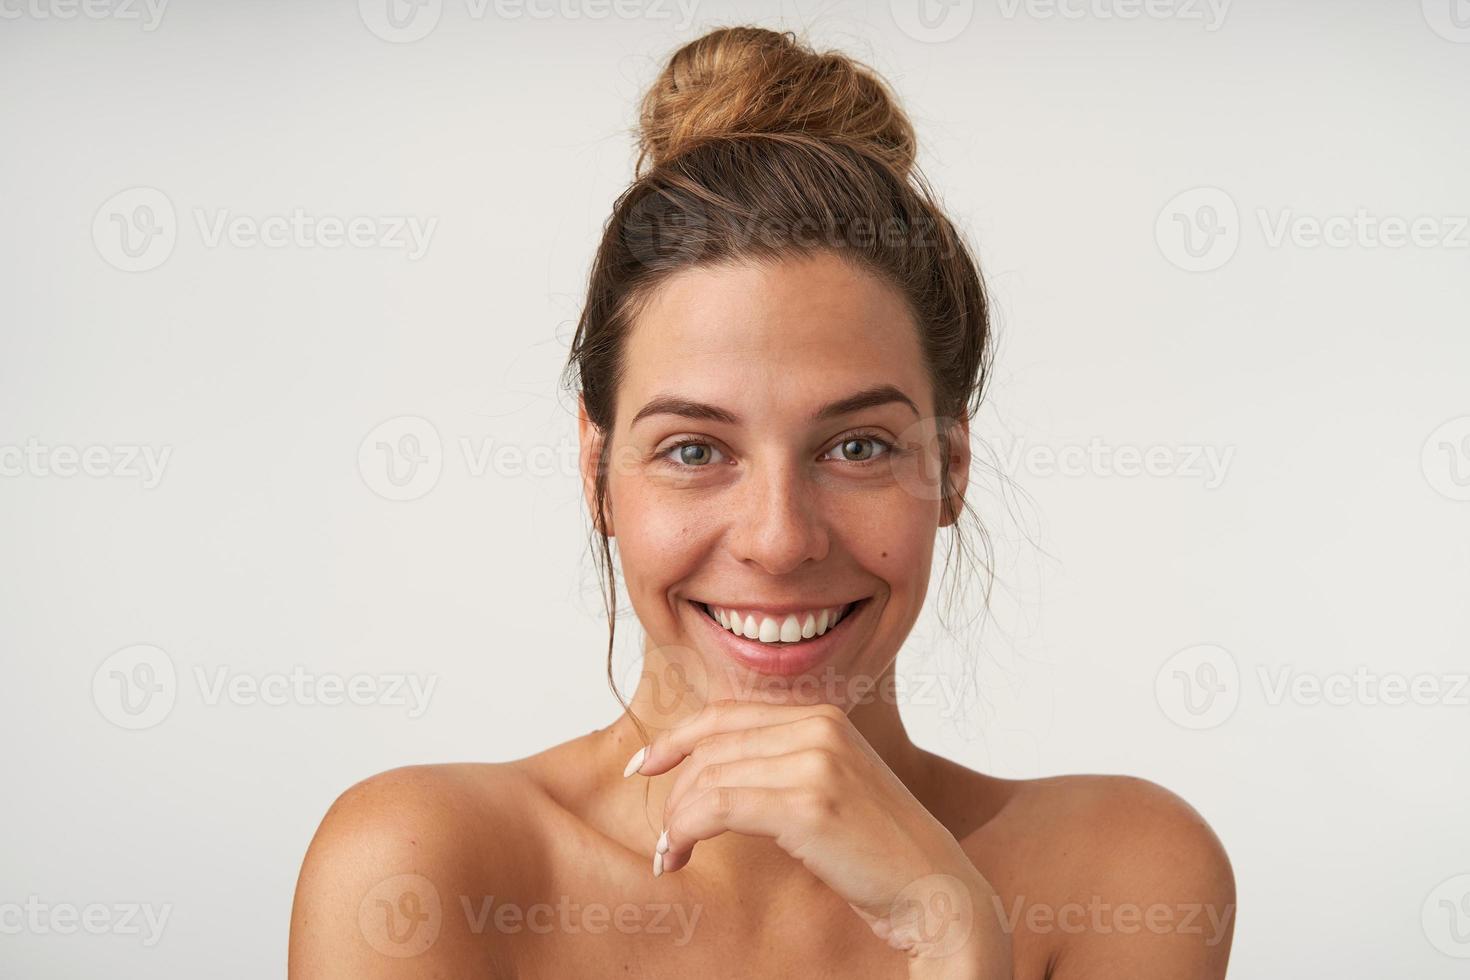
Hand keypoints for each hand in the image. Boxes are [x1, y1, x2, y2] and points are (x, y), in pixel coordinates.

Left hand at [628, 698, 1010, 977]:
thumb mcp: (831, 786)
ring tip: (672, 853)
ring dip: (676, 819)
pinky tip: (680, 856)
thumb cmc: (878, 851)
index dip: (676, 738)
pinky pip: (717, 806)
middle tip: (665, 837)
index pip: (726, 714)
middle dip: (674, 791)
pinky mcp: (808, 803)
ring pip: (708, 777)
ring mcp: (816, 761)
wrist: (935, 890)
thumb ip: (784, 763)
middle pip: (711, 746)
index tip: (644, 767)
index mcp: (823, 716)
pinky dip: (686, 830)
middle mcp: (819, 727)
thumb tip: (708, 770)